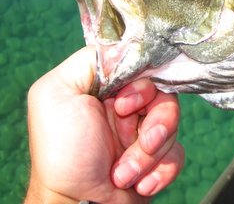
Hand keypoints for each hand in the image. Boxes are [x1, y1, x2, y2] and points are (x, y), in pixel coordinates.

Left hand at [25, 46, 183, 202]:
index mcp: (105, 88)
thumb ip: (88, 62)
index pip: (140, 68)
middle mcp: (125, 107)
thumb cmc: (63, 153)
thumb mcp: (56, 94)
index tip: (123, 106)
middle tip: (140, 141)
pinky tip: (140, 184)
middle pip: (163, 95)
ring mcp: (141, 132)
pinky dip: (160, 171)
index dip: (141, 86)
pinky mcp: (156, 158)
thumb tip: (124, 49)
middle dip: (154, 122)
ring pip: (172, 125)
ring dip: (150, 153)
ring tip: (126, 173)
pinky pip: (177, 153)